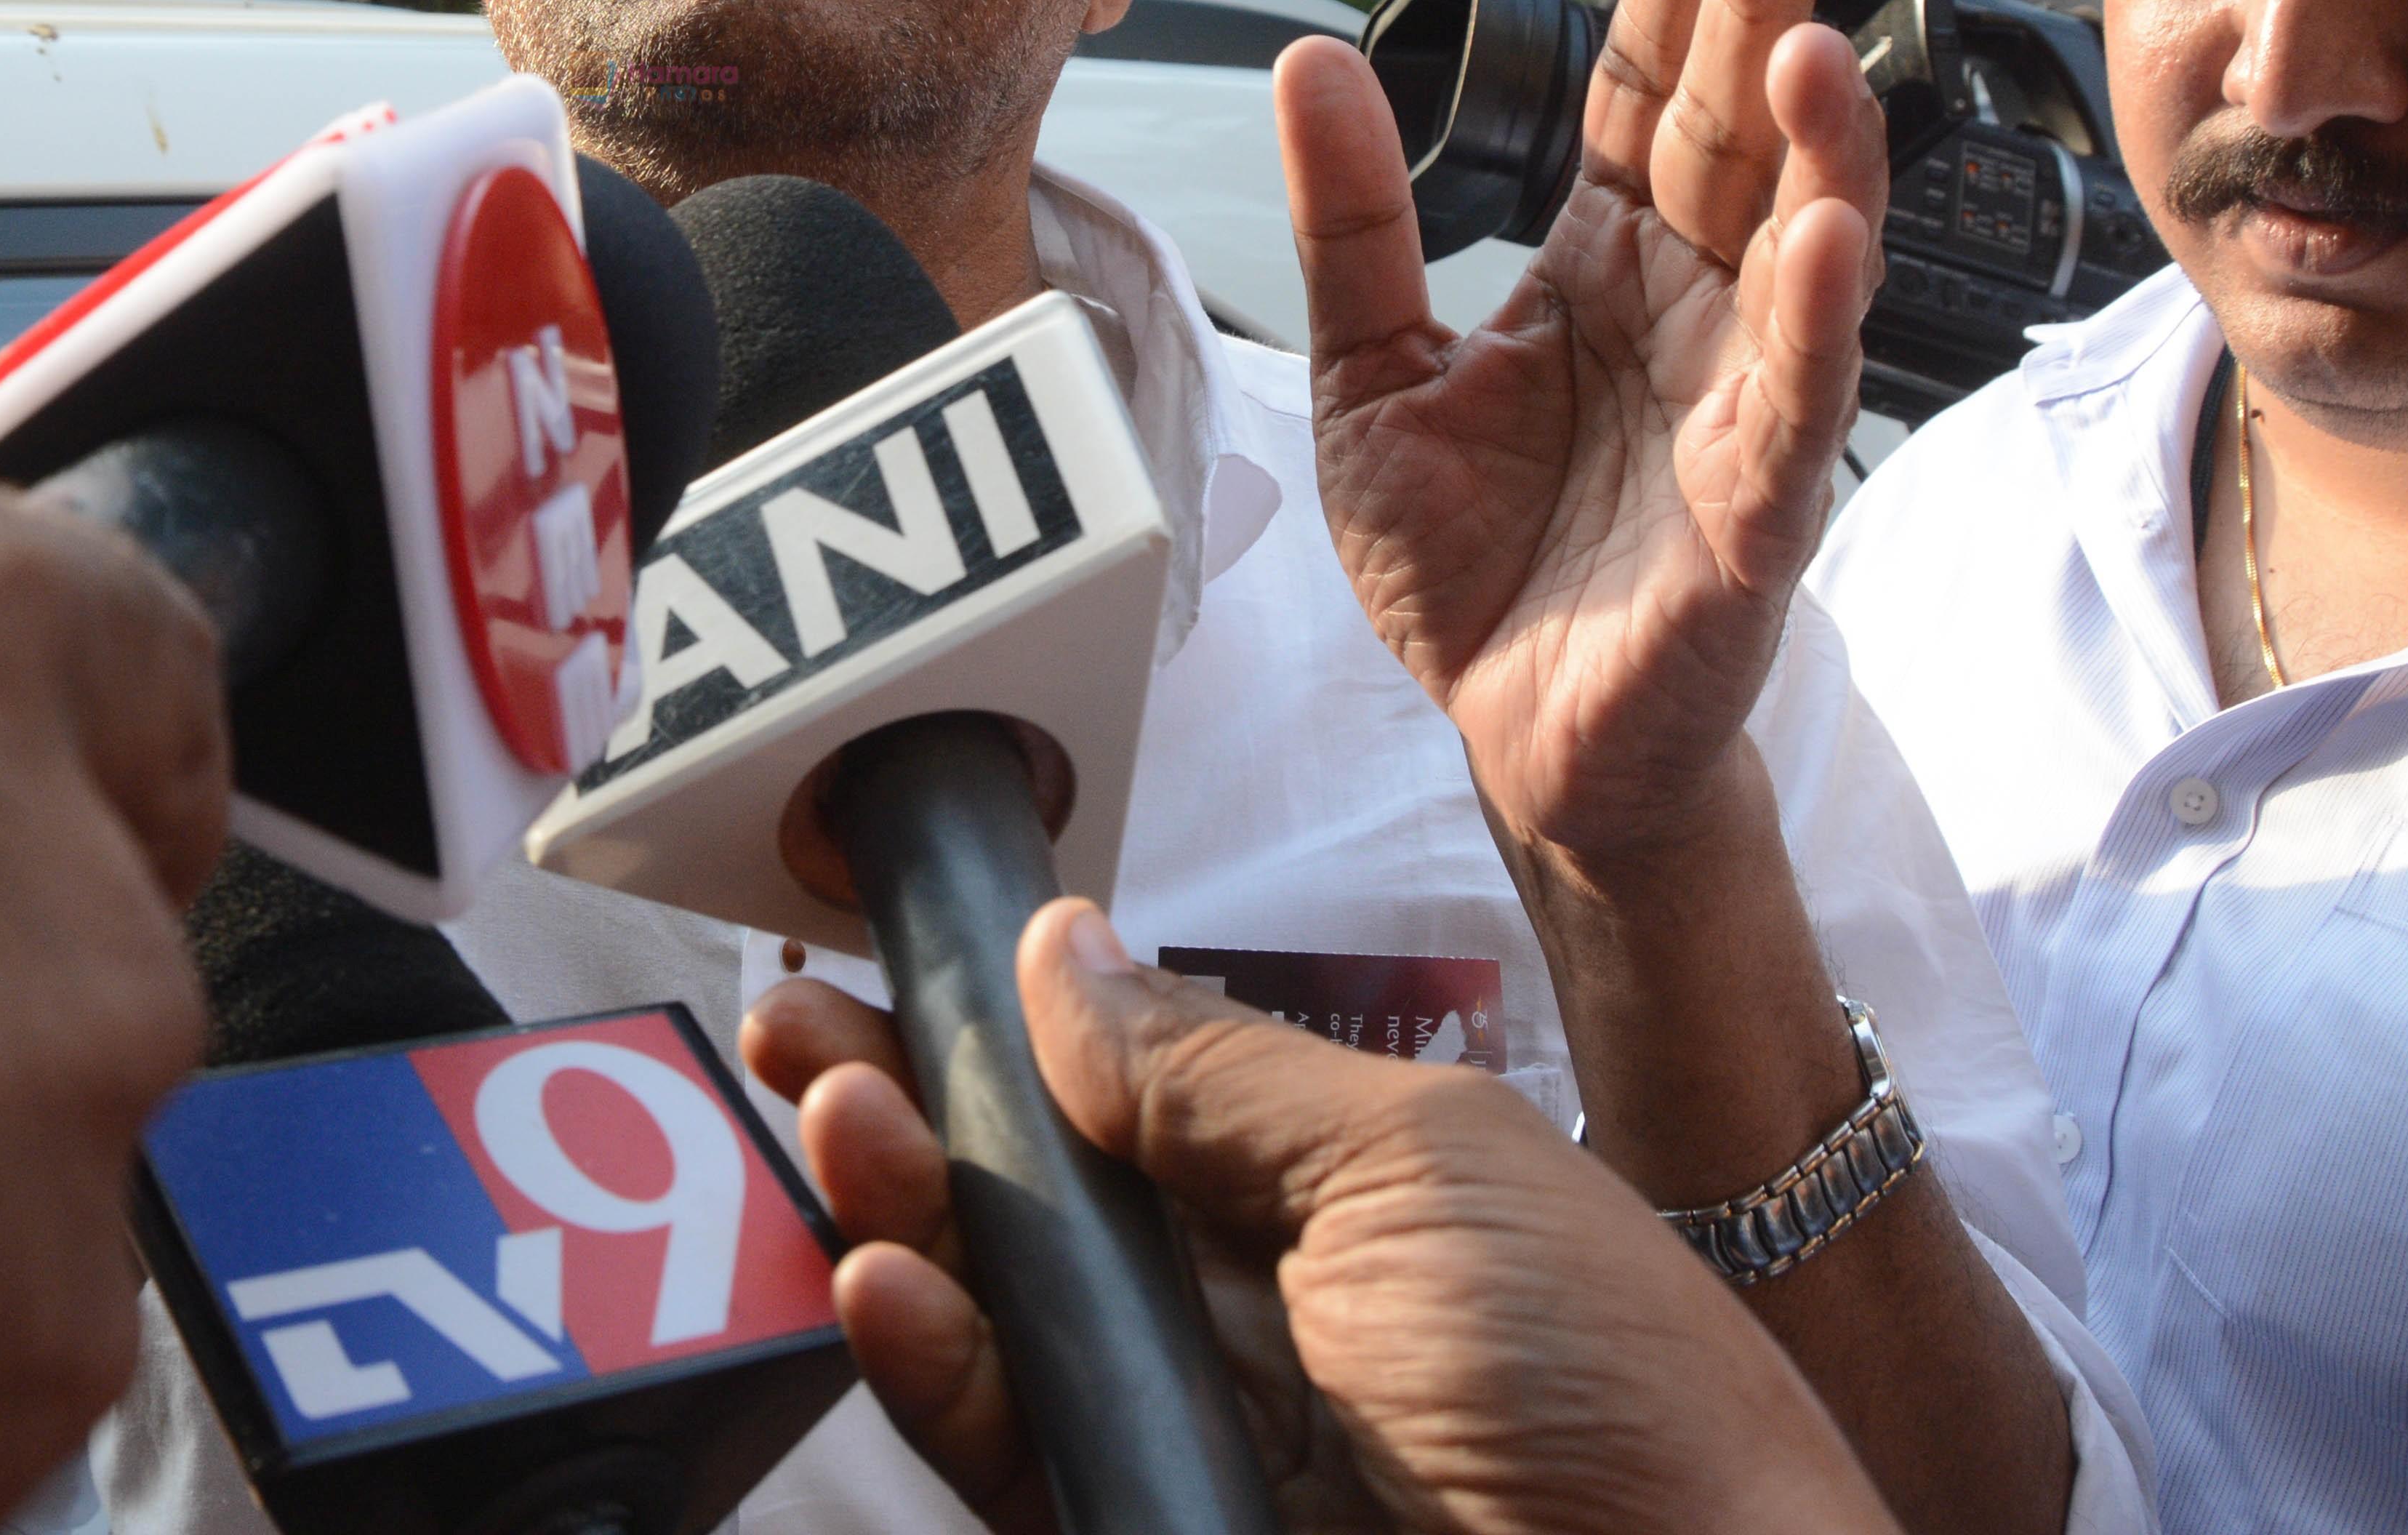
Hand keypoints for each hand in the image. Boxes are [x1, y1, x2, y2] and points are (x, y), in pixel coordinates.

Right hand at [742, 903, 1893, 1534]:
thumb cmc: (1611, 1384)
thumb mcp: (1420, 1168)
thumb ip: (1214, 1073)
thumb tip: (1062, 948)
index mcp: (1330, 1197)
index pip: (1116, 1097)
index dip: (991, 1033)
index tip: (878, 956)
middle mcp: (1251, 1316)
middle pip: (1028, 1207)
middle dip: (901, 1112)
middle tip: (796, 1036)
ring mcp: (1199, 1444)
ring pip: (996, 1330)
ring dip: (898, 1222)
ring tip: (841, 1128)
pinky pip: (1015, 1460)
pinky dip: (938, 1376)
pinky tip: (888, 1290)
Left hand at [1274, 0, 1883, 869]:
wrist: (1517, 736)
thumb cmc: (1474, 564)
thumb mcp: (1368, 372)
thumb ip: (1349, 222)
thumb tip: (1308, 62)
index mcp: (1599, 265)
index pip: (1642, 93)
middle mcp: (1685, 310)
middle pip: (1724, 133)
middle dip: (1749, 8)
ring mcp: (1733, 402)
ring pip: (1792, 245)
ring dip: (1811, 142)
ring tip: (1809, 40)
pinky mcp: (1752, 511)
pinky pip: (1794, 398)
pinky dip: (1813, 312)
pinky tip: (1825, 229)